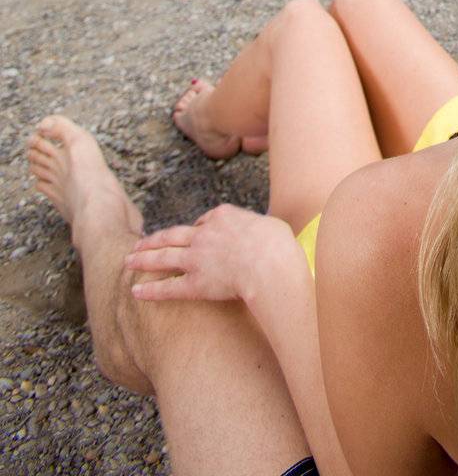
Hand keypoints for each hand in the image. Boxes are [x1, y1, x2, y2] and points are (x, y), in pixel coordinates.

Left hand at [125, 203, 297, 304]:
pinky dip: (150, 290)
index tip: (191, 235)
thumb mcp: (271, 224)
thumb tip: (266, 233)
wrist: (271, 263)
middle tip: (138, 243)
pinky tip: (136, 292)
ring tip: (128, 261)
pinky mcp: (195, 283)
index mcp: (223, 216)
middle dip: (154, 240)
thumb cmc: (278, 244)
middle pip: (173, 235)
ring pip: (164, 257)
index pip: (203, 221)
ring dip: (143, 259)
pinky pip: (168, 287)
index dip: (196, 229)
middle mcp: (204, 234)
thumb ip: (259, 228)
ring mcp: (197, 258)